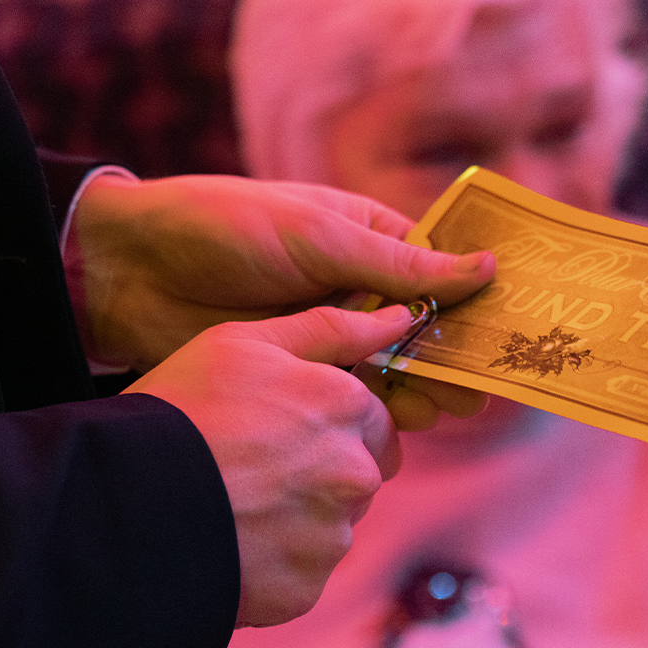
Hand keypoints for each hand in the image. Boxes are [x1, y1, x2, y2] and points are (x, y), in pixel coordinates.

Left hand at [64, 172, 494, 372]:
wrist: (135, 270)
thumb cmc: (227, 228)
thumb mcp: (320, 236)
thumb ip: (399, 265)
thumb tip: (486, 269)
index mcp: (371, 237)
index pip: (441, 271)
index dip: (477, 302)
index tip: (512, 333)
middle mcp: (361, 285)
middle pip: (428, 326)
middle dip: (456, 354)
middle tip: (483, 387)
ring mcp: (334, 329)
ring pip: (398, 365)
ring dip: (424, 385)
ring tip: (447, 406)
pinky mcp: (305, 369)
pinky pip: (358, 390)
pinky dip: (384, 405)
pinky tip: (403, 420)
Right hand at [124, 304, 420, 626]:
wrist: (124, 503)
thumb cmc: (181, 410)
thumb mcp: (245, 343)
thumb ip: (328, 328)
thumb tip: (398, 317)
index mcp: (346, 407)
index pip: (373, 421)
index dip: (332, 425)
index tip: (287, 431)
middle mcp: (355, 472)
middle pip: (358, 475)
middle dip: (322, 474)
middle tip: (256, 470)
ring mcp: (333, 535)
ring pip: (331, 527)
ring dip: (298, 521)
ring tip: (235, 507)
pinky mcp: (306, 587)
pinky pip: (302, 573)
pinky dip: (276, 564)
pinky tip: (232, 543)